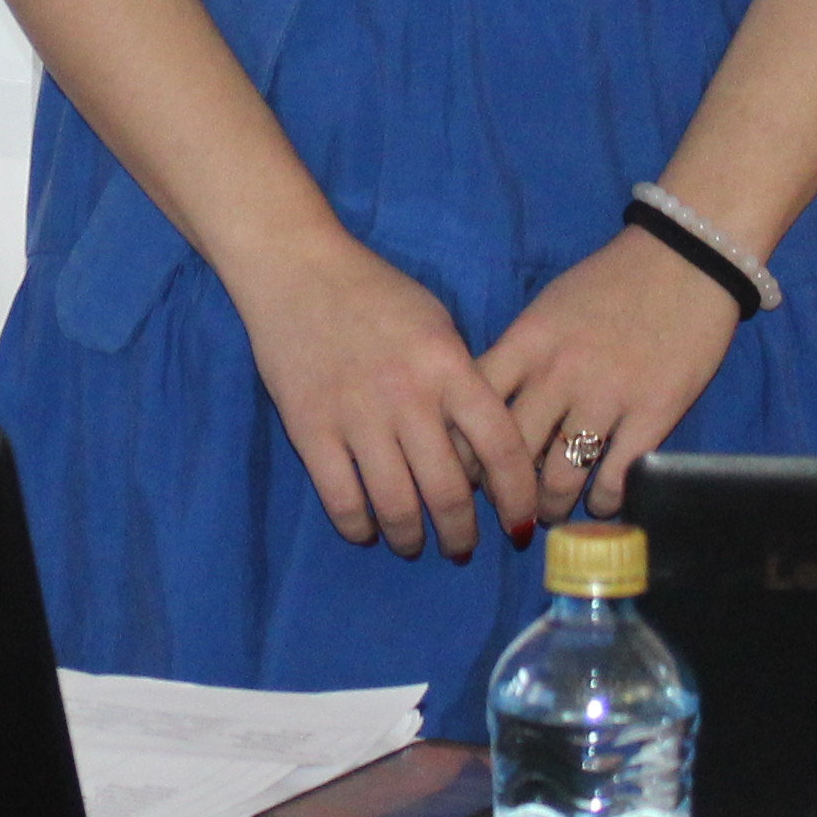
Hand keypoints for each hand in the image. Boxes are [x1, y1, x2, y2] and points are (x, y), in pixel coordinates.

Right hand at [218, 237, 544, 560]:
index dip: (517, 498)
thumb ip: (463, 381)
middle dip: (461, 534)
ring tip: (414, 543)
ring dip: (411, 538)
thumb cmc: (377, 294)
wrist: (297, 270)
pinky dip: (358, 526)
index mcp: (449, 368)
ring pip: (396, 506)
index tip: (519, 525)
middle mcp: (409, 398)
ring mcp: (357, 416)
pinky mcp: (310, 429)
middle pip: (449, 492)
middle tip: (461, 547)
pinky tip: (366, 529)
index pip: (500, 449)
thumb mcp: (439, 325)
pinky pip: (341, 499)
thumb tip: (483, 450)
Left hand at [477, 225, 744, 525]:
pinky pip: (614, 479)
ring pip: (560, 478)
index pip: (475, 407)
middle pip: (511, 452)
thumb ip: (520, 357)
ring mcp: (607, 398)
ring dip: (551, 506)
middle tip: (506, 506)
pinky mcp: (653, 416)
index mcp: (528, 343)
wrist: (685, 260)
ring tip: (550, 513)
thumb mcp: (548, 310)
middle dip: (502, 490)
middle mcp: (559, 374)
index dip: (462, 448)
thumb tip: (490, 410)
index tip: (465, 470)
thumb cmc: (611, 283)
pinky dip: (603, 501)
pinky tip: (600, 501)